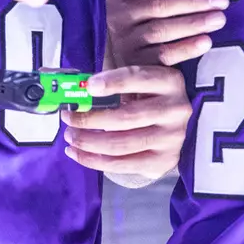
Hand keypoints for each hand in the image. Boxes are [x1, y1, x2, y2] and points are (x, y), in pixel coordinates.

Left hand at [62, 65, 191, 184]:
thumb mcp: (139, 82)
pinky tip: (78, 154)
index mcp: (170, 82)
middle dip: (90, 119)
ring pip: (121, 144)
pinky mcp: (164, 160)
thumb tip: (78, 90)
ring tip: (71, 136)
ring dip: (88, 142)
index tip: (89, 87)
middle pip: (126, 117)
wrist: (172, 126)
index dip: (113, 82)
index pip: (139, 78)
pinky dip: (95, 160)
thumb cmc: (147, 98)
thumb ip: (114, 83)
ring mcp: (172, 138)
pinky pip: (123, 164)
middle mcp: (175, 109)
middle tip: (68, 118)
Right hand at [105, 0, 226, 66]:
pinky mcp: (137, 65)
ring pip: (161, 31)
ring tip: (220, 19)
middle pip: (157, 6)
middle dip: (192, 2)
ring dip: (193, 24)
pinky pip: (163, 57)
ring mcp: (126, 42)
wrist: (123, 58)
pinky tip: (207, 42)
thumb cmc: (139, 14)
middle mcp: (117, 16)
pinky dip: (186, 49)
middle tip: (223, 0)